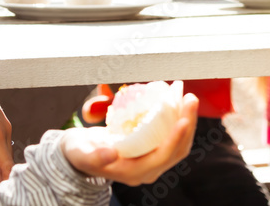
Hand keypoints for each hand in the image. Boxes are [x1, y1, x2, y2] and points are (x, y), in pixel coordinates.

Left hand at [0, 85, 13, 180]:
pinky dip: (3, 156)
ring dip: (4, 165)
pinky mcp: (3, 125)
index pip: (6, 161)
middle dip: (5, 175)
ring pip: (7, 151)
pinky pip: (5, 144)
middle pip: (9, 158)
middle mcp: (4, 131)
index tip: (0, 188)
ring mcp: (5, 127)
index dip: (5, 177)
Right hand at [62, 93, 197, 185]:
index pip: (162, 157)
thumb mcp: (81, 152)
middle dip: (187, 123)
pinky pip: (172, 135)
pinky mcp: (154, 150)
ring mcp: (153, 160)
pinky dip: (178, 119)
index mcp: (132, 173)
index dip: (175, 140)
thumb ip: (94, 155)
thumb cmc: (80, 151)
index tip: (183, 120)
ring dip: (187, 119)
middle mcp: (147, 170)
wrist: (80, 152)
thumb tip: (111, 154)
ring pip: (179, 143)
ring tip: (188, 97)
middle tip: (190, 98)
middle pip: (177, 149)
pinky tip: (178, 101)